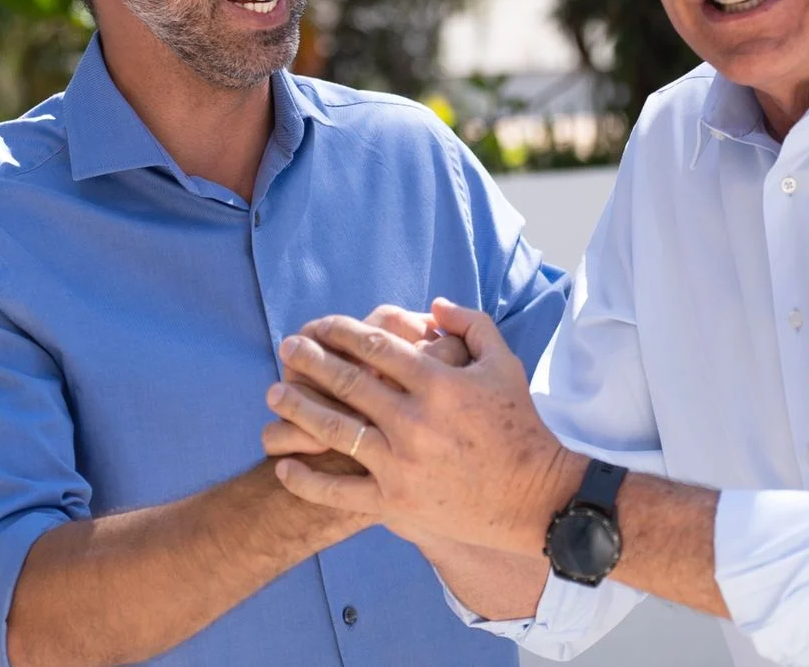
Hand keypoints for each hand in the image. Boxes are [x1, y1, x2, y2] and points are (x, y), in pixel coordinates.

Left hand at [265, 298, 582, 557]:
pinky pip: (338, 492)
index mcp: (440, 383)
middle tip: (287, 348)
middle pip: (347, 382)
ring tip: (275, 395)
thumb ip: (471, 325)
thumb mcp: (504, 364)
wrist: (533, 496)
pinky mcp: (395, 503)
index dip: (340, 331)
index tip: (318, 325)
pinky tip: (285, 465)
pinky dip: (306, 480)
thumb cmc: (518, 425)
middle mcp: (415, 421)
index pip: (376, 345)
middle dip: (310, 360)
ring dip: (298, 409)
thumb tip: (431, 305)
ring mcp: (402, 464)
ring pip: (334, 431)